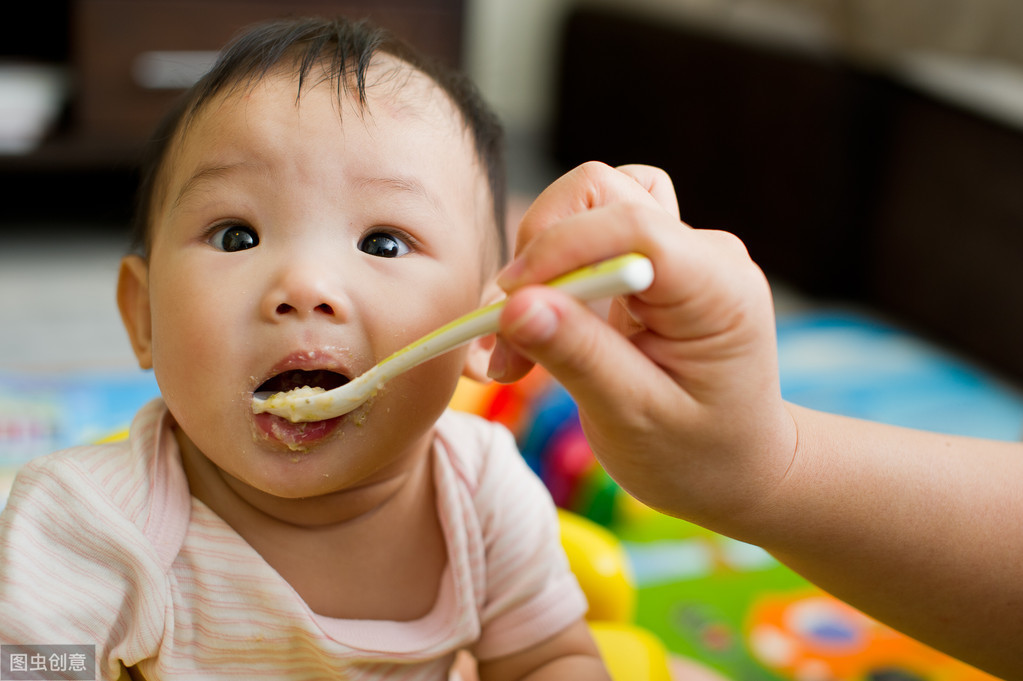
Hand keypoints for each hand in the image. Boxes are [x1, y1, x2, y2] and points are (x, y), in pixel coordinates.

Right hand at [490, 162, 795, 531]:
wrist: (736, 469)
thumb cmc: (698, 455)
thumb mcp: (635, 418)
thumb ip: (578, 356)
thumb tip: (514, 306)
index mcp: (719, 288)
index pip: (634, 223)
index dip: (560, 249)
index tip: (508, 307)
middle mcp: (703, 253)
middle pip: (602, 194)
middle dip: (540, 256)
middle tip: (507, 339)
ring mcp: (679, 252)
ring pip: (588, 206)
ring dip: (541, 262)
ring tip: (518, 342)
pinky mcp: (651, 264)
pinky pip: (589, 238)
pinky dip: (552, 275)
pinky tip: (538, 331)